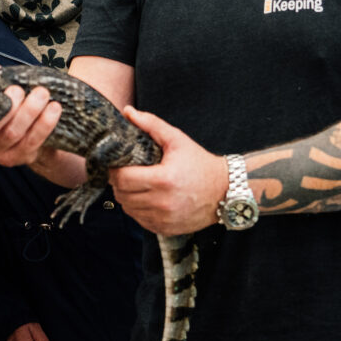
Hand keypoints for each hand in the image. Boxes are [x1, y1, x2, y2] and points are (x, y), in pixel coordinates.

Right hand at [0, 52, 61, 165]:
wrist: (28, 128)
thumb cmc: (3, 101)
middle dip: (6, 108)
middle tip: (18, 89)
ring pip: (11, 134)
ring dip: (29, 112)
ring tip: (42, 93)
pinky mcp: (15, 158)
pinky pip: (31, 142)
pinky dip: (44, 124)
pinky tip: (54, 108)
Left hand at [110, 107, 228, 234]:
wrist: (225, 191)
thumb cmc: (200, 163)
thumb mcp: (177, 140)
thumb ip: (151, 124)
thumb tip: (127, 112)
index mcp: (163, 179)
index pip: (122, 179)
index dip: (115, 171)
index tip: (117, 164)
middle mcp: (162, 203)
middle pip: (121, 195)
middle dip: (119, 184)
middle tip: (126, 173)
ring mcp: (163, 219)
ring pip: (128, 210)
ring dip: (127, 198)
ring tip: (136, 185)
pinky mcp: (165, 229)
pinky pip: (139, 221)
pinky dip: (138, 210)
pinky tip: (146, 198)